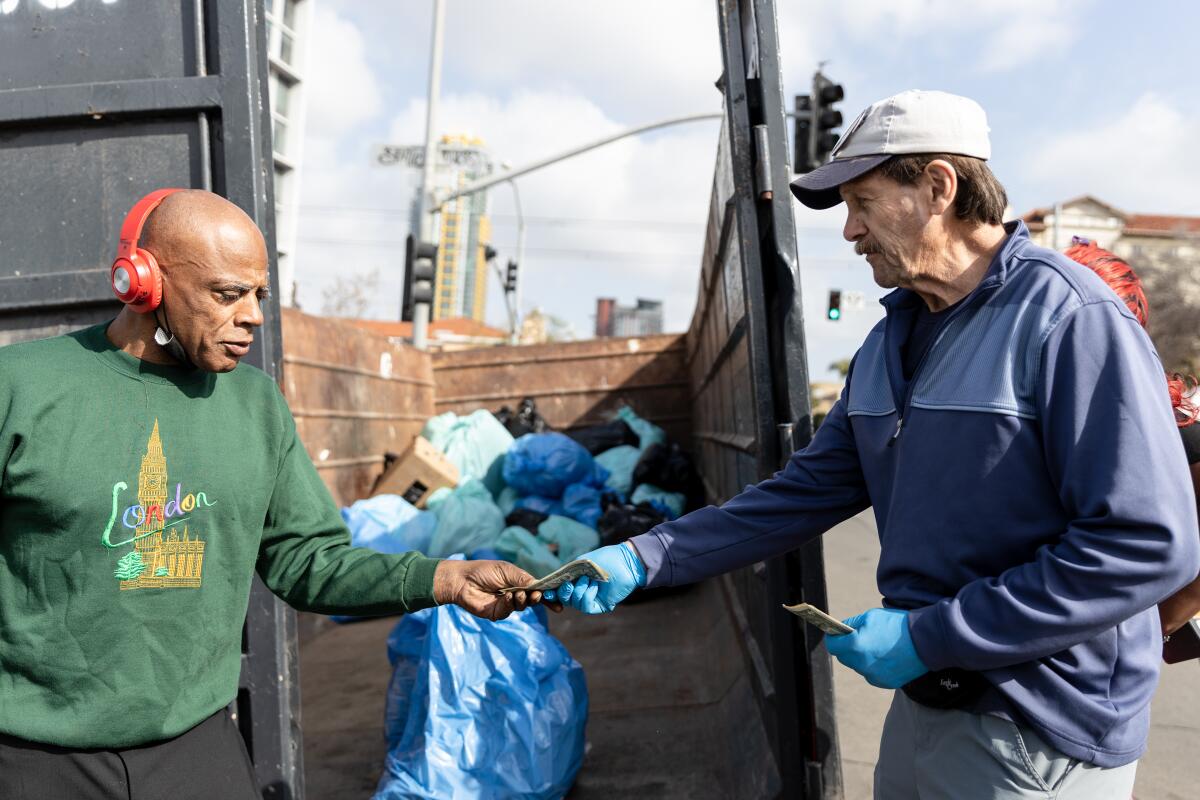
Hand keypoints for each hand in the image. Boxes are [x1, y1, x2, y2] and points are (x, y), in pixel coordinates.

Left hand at [432, 560, 560, 620]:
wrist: (463, 580)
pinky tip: (505, 597)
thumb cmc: (484, 571)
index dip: (548, 596)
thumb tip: (540, 587)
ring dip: (523, 600)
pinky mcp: (497, 613)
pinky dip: (510, 604)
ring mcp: (506, 604)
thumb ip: (524, 578)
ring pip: (523, 606)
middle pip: (533, 600)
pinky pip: (509, 611)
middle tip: (537, 596)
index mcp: (519, 582)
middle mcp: (515, 593)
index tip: (559, 603)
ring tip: (518, 594)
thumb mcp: (507, 570)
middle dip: (538, 599)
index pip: (537, 589)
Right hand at [543, 542, 645, 613]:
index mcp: (576, 580)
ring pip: (575, 603)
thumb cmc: (605, 559)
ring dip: (579, 591)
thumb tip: (556, 584)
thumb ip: (568, 573)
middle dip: (564, 593)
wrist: (625, 562)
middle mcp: (582, 591)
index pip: (560, 589)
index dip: (552, 592)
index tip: (546, 591)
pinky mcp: (601, 605)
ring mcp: (591, 599)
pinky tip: (594, 586)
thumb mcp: (581, 563)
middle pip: (565, 599)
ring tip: (588, 579)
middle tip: (569, 584)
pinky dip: (587, 595)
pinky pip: (586, 606)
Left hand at [824, 608, 928, 688]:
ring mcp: (873, 676)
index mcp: (856, 645)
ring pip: (858, 666)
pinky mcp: (885, 683)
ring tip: (876, 646)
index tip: (836, 634)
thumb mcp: (870, 616)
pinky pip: (871, 674)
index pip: (833, 645)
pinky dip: (874, 666)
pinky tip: (886, 656)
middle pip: (844, 658)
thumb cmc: (897, 625)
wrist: (926, 641)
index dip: (833, 638)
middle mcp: (862, 664)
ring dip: (861, 658)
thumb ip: (852, 625)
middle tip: (857, 638)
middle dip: (846, 648)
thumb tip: (841, 631)